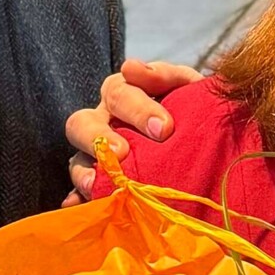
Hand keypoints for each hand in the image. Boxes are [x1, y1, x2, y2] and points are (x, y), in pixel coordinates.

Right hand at [62, 59, 203, 202]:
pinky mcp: (95, 182)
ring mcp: (93, 154)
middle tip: (123, 153)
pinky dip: (78, 199)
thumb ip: (167, 75)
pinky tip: (79, 205)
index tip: (165, 129)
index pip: (120, 92)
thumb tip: (132, 68)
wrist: (198, 140)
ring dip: (83, 170)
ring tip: (94, 184)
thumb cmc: (188, 108)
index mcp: (121, 92)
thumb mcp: (185, 86)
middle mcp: (101, 120)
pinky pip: (79, 191)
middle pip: (83, 123)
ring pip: (76, 158)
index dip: (139, 109)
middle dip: (100, 137)